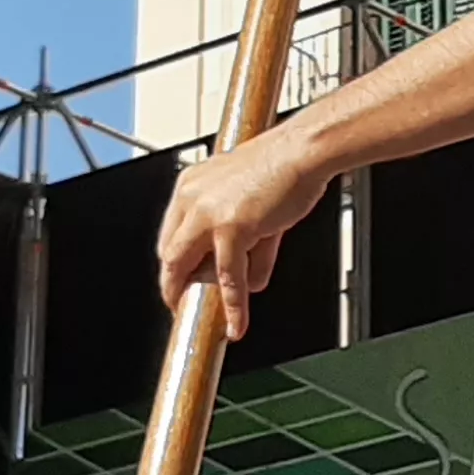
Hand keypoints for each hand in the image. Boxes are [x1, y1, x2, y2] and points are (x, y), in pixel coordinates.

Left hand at [157, 131, 336, 339]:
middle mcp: (192, 198)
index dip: (175, 264)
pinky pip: (228, 279)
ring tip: (223, 314)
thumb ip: (248, 242)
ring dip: (206, 296)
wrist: (302, 151)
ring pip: (192, 270)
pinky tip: (236, 323)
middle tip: (185, 304)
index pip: (171, 234)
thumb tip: (252, 278)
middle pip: (171, 255)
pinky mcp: (231, 229)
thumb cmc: (283, 165)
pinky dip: (233, 306)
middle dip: (178, 285)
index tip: (181, 279)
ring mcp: (208, 214)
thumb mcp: (253, 202)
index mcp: (191, 185)